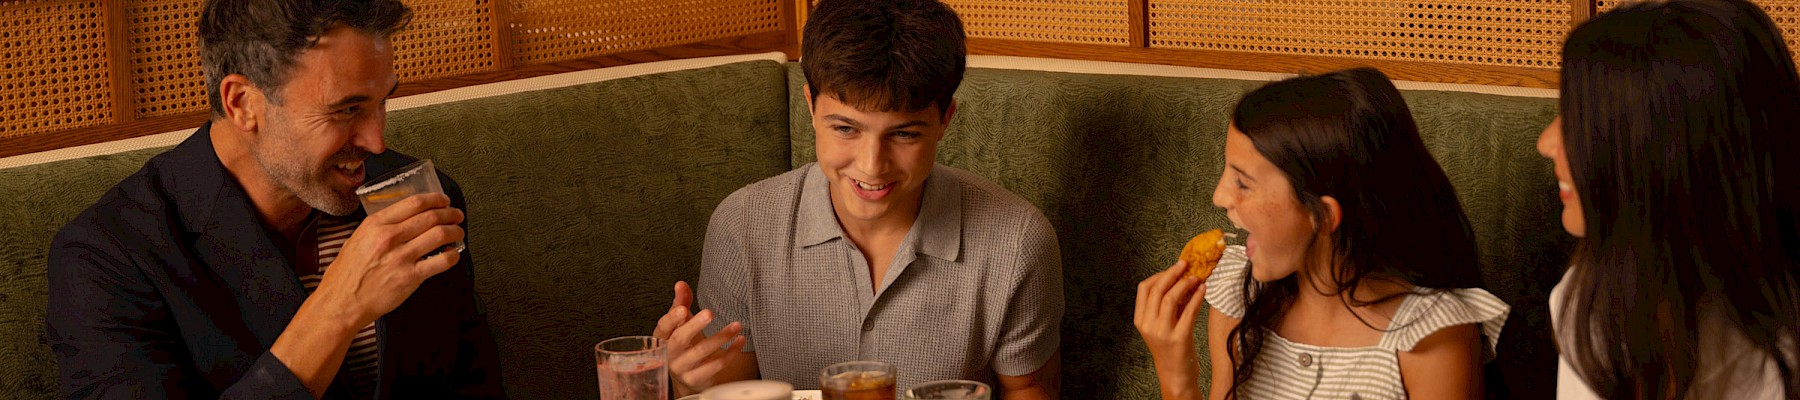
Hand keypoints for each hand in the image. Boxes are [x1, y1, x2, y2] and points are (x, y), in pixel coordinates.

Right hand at [314, 193, 465, 328]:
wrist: (341, 303)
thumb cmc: (346, 275)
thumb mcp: (357, 239)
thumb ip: (380, 227)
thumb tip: (404, 219)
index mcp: (375, 225)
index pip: (414, 203)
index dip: (435, 199)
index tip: (443, 201)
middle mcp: (389, 238)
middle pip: (431, 216)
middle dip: (450, 213)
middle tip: (456, 215)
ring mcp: (401, 257)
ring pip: (440, 235)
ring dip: (455, 231)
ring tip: (458, 232)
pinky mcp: (411, 277)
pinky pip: (442, 261)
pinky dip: (453, 255)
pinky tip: (453, 254)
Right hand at [652, 281, 746, 394]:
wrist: (688, 376)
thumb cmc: (684, 345)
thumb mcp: (680, 324)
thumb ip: (680, 303)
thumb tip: (680, 284)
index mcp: (662, 339)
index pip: (663, 327)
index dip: (671, 318)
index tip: (683, 309)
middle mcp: (669, 355)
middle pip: (680, 340)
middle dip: (695, 325)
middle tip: (710, 313)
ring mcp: (682, 369)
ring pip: (701, 352)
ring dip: (721, 337)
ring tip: (736, 325)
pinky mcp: (696, 379)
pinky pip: (715, 366)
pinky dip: (730, 353)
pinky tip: (739, 341)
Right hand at [1133, 260, 1207, 399]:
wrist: (1175, 375)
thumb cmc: (1170, 349)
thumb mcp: (1161, 325)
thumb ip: (1167, 305)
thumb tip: (1182, 280)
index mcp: (1140, 320)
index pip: (1144, 289)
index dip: (1160, 275)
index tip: (1174, 268)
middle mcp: (1148, 325)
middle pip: (1157, 290)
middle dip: (1173, 273)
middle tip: (1186, 265)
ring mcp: (1162, 332)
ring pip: (1170, 298)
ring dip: (1184, 284)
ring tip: (1196, 278)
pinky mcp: (1179, 338)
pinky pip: (1188, 312)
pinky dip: (1196, 298)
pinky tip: (1203, 290)